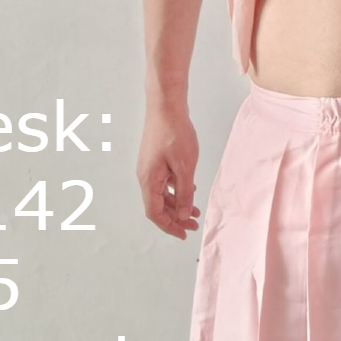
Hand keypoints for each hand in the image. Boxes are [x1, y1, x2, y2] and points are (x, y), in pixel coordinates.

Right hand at [137, 101, 202, 239]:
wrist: (166, 106)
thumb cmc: (175, 133)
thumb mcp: (185, 167)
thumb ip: (184, 193)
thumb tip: (182, 215)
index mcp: (149, 180)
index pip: (155, 213)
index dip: (169, 226)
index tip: (184, 234)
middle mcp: (145, 176)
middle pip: (158, 205)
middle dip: (175, 217)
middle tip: (193, 225)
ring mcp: (149, 168)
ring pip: (161, 194)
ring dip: (177, 204)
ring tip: (195, 211)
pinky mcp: (154, 160)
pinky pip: (163, 182)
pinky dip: (176, 190)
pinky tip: (190, 190)